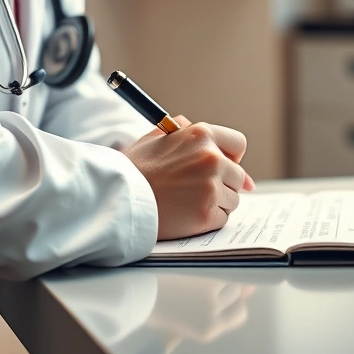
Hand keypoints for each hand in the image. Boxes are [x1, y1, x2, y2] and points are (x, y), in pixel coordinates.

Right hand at [124, 116, 255, 239]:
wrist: (115, 198)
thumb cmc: (134, 170)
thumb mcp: (157, 137)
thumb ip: (188, 132)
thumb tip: (222, 149)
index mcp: (201, 135)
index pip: (238, 144)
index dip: (231, 158)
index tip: (224, 167)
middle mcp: (211, 158)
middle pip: (237, 176)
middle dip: (222, 184)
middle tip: (193, 189)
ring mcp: (210, 188)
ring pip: (232, 199)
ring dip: (215, 203)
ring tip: (185, 201)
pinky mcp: (206, 214)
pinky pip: (221, 218)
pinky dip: (207, 220)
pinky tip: (185, 215)